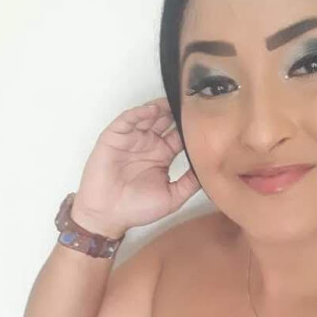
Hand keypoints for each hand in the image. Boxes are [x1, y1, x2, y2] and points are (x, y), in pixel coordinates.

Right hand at [72, 97, 200, 234]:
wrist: (107, 215)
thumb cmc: (136, 209)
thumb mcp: (172, 197)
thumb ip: (190, 183)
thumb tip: (209, 170)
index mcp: (162, 156)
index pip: (180, 135)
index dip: (190, 128)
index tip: (205, 119)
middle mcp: (148, 144)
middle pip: (166, 120)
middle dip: (177, 111)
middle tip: (191, 102)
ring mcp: (132, 139)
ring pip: (148, 116)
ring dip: (161, 107)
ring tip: (174, 101)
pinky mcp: (114, 137)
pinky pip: (127, 119)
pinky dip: (139, 112)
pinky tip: (152, 110)